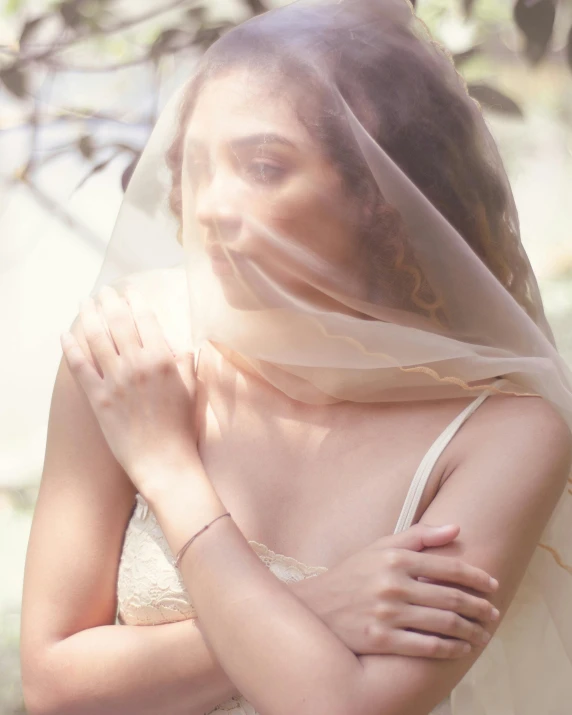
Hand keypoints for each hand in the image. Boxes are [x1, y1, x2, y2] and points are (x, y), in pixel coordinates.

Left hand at [61, 285, 197, 493]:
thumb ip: (187, 362)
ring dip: (87, 316)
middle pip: (118, 322)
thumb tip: (184, 344)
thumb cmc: (182, 427)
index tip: (130, 292)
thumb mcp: (192, 389)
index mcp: (163, 360)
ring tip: (84, 303)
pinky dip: (70, 347)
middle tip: (104, 291)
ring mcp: (115, 381)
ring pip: (96, 338)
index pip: (145, 320)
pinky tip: (65, 335)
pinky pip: (80, 367)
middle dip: (109, 301)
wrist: (164, 461)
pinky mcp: (98, 399)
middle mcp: (137, 365)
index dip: (136, 302)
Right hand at [302, 524, 498, 658]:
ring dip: (470, 630)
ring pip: (443, 623)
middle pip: (450, 597)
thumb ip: (418, 536)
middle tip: (495, 613)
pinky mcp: (381, 640)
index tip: (493, 585)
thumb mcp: (380, 547)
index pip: (447, 566)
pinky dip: (450, 648)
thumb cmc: (352, 575)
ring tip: (483, 634)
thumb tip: (456, 528)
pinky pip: (426, 646)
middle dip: (479, 606)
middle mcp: (392, 584)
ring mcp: (387, 614)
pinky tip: (461, 648)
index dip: (476, 577)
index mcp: (395, 558)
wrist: (315, 608)